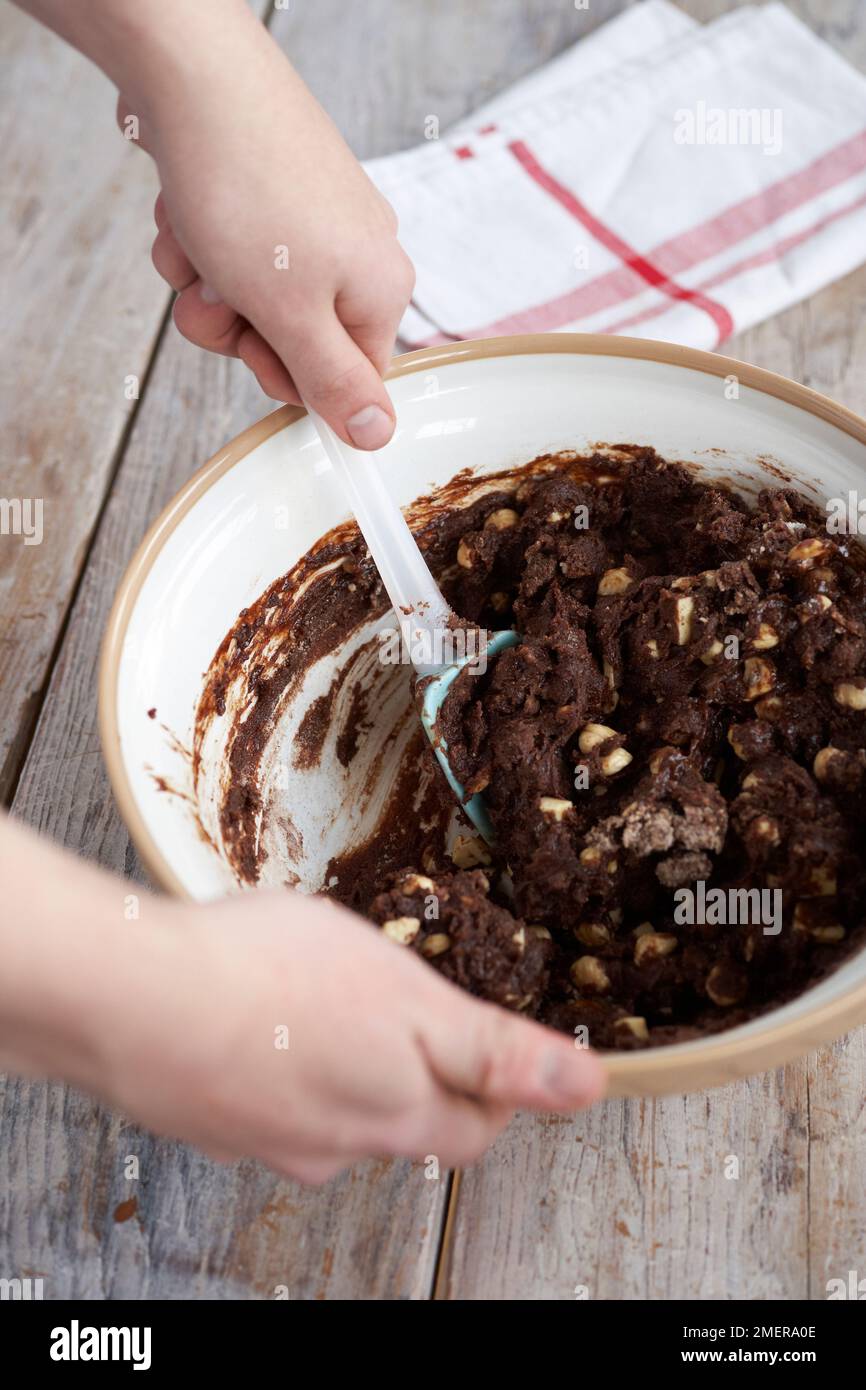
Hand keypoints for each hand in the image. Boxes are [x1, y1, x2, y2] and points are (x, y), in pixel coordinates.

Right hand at [99, 890, 605, 1183]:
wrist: (134, 1001)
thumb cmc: (270, 981)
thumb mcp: (411, 999)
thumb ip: (496, 1049)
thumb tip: (586, 1087)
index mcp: (398, 1113)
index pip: (476, 1127)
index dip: (495, 1083)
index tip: (488, 1041)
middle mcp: (337, 1145)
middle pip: (407, 1125)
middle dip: (419, 1077)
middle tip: (404, 1012)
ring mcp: (268, 1140)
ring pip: (333, 1115)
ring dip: (342, 1068)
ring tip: (319, 1001)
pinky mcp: (212, 1119)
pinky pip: (266, 1100)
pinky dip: (276, 1065)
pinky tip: (255, 1017)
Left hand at [119, 6, 413, 448]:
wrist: (195, 76)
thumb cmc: (249, 191)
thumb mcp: (291, 315)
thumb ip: (334, 383)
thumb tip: (378, 437)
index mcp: (382, 289)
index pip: (345, 381)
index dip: (286, 377)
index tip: (253, 349)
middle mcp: (357, 254)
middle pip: (289, 343)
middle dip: (235, 328)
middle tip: (217, 295)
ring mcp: (311, 222)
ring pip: (247, 301)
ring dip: (205, 285)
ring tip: (199, 240)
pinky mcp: (268, 193)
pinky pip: (227, 252)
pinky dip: (197, 242)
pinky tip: (189, 209)